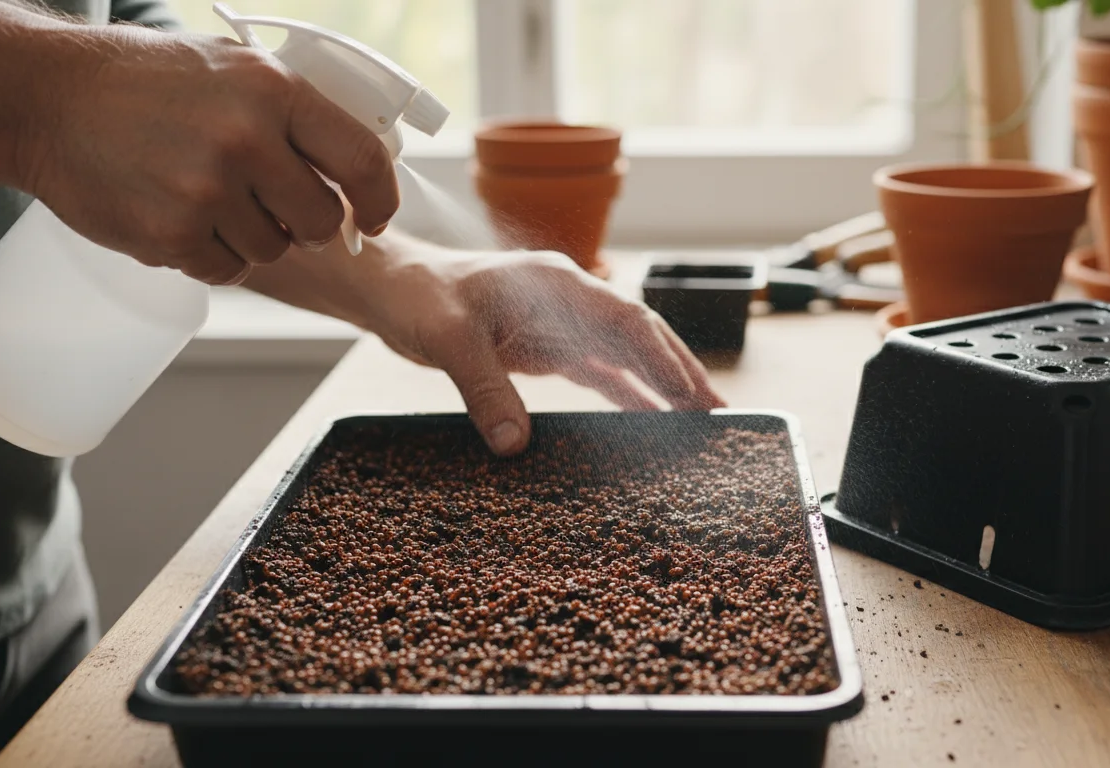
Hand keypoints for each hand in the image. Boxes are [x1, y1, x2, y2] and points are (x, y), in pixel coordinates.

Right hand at [18, 23, 398, 284]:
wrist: (49, 98)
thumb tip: (359, 160)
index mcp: (274, 92)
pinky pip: (228, 270)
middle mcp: (247, 140)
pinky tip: (183, 216)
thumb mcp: (234, 69)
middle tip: (276, 204)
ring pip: (276, 250)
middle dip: (309, 222)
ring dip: (254, 236)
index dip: (380, 198)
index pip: (362, 160)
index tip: (375, 216)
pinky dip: (213, 255)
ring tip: (211, 197)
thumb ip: (296, 111)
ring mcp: (207, 191)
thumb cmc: (148, 81)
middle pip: (323, 220)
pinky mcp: (171, 235)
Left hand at [366, 242, 725, 454]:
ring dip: (659, 386)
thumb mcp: (450, 340)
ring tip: (698, 422)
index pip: (628, 321)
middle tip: (718, 414)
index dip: (664, 359)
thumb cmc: (419, 298)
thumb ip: (484, 389)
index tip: (693, 395)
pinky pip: (598, 372)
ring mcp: (561, 322)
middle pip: (640, 337)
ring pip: (626, 355)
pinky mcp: (546, 346)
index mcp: (558, 284)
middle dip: (680, 374)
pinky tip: (648, 421)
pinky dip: (626, 395)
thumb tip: (515, 445)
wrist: (391, 290)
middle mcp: (569, 299)